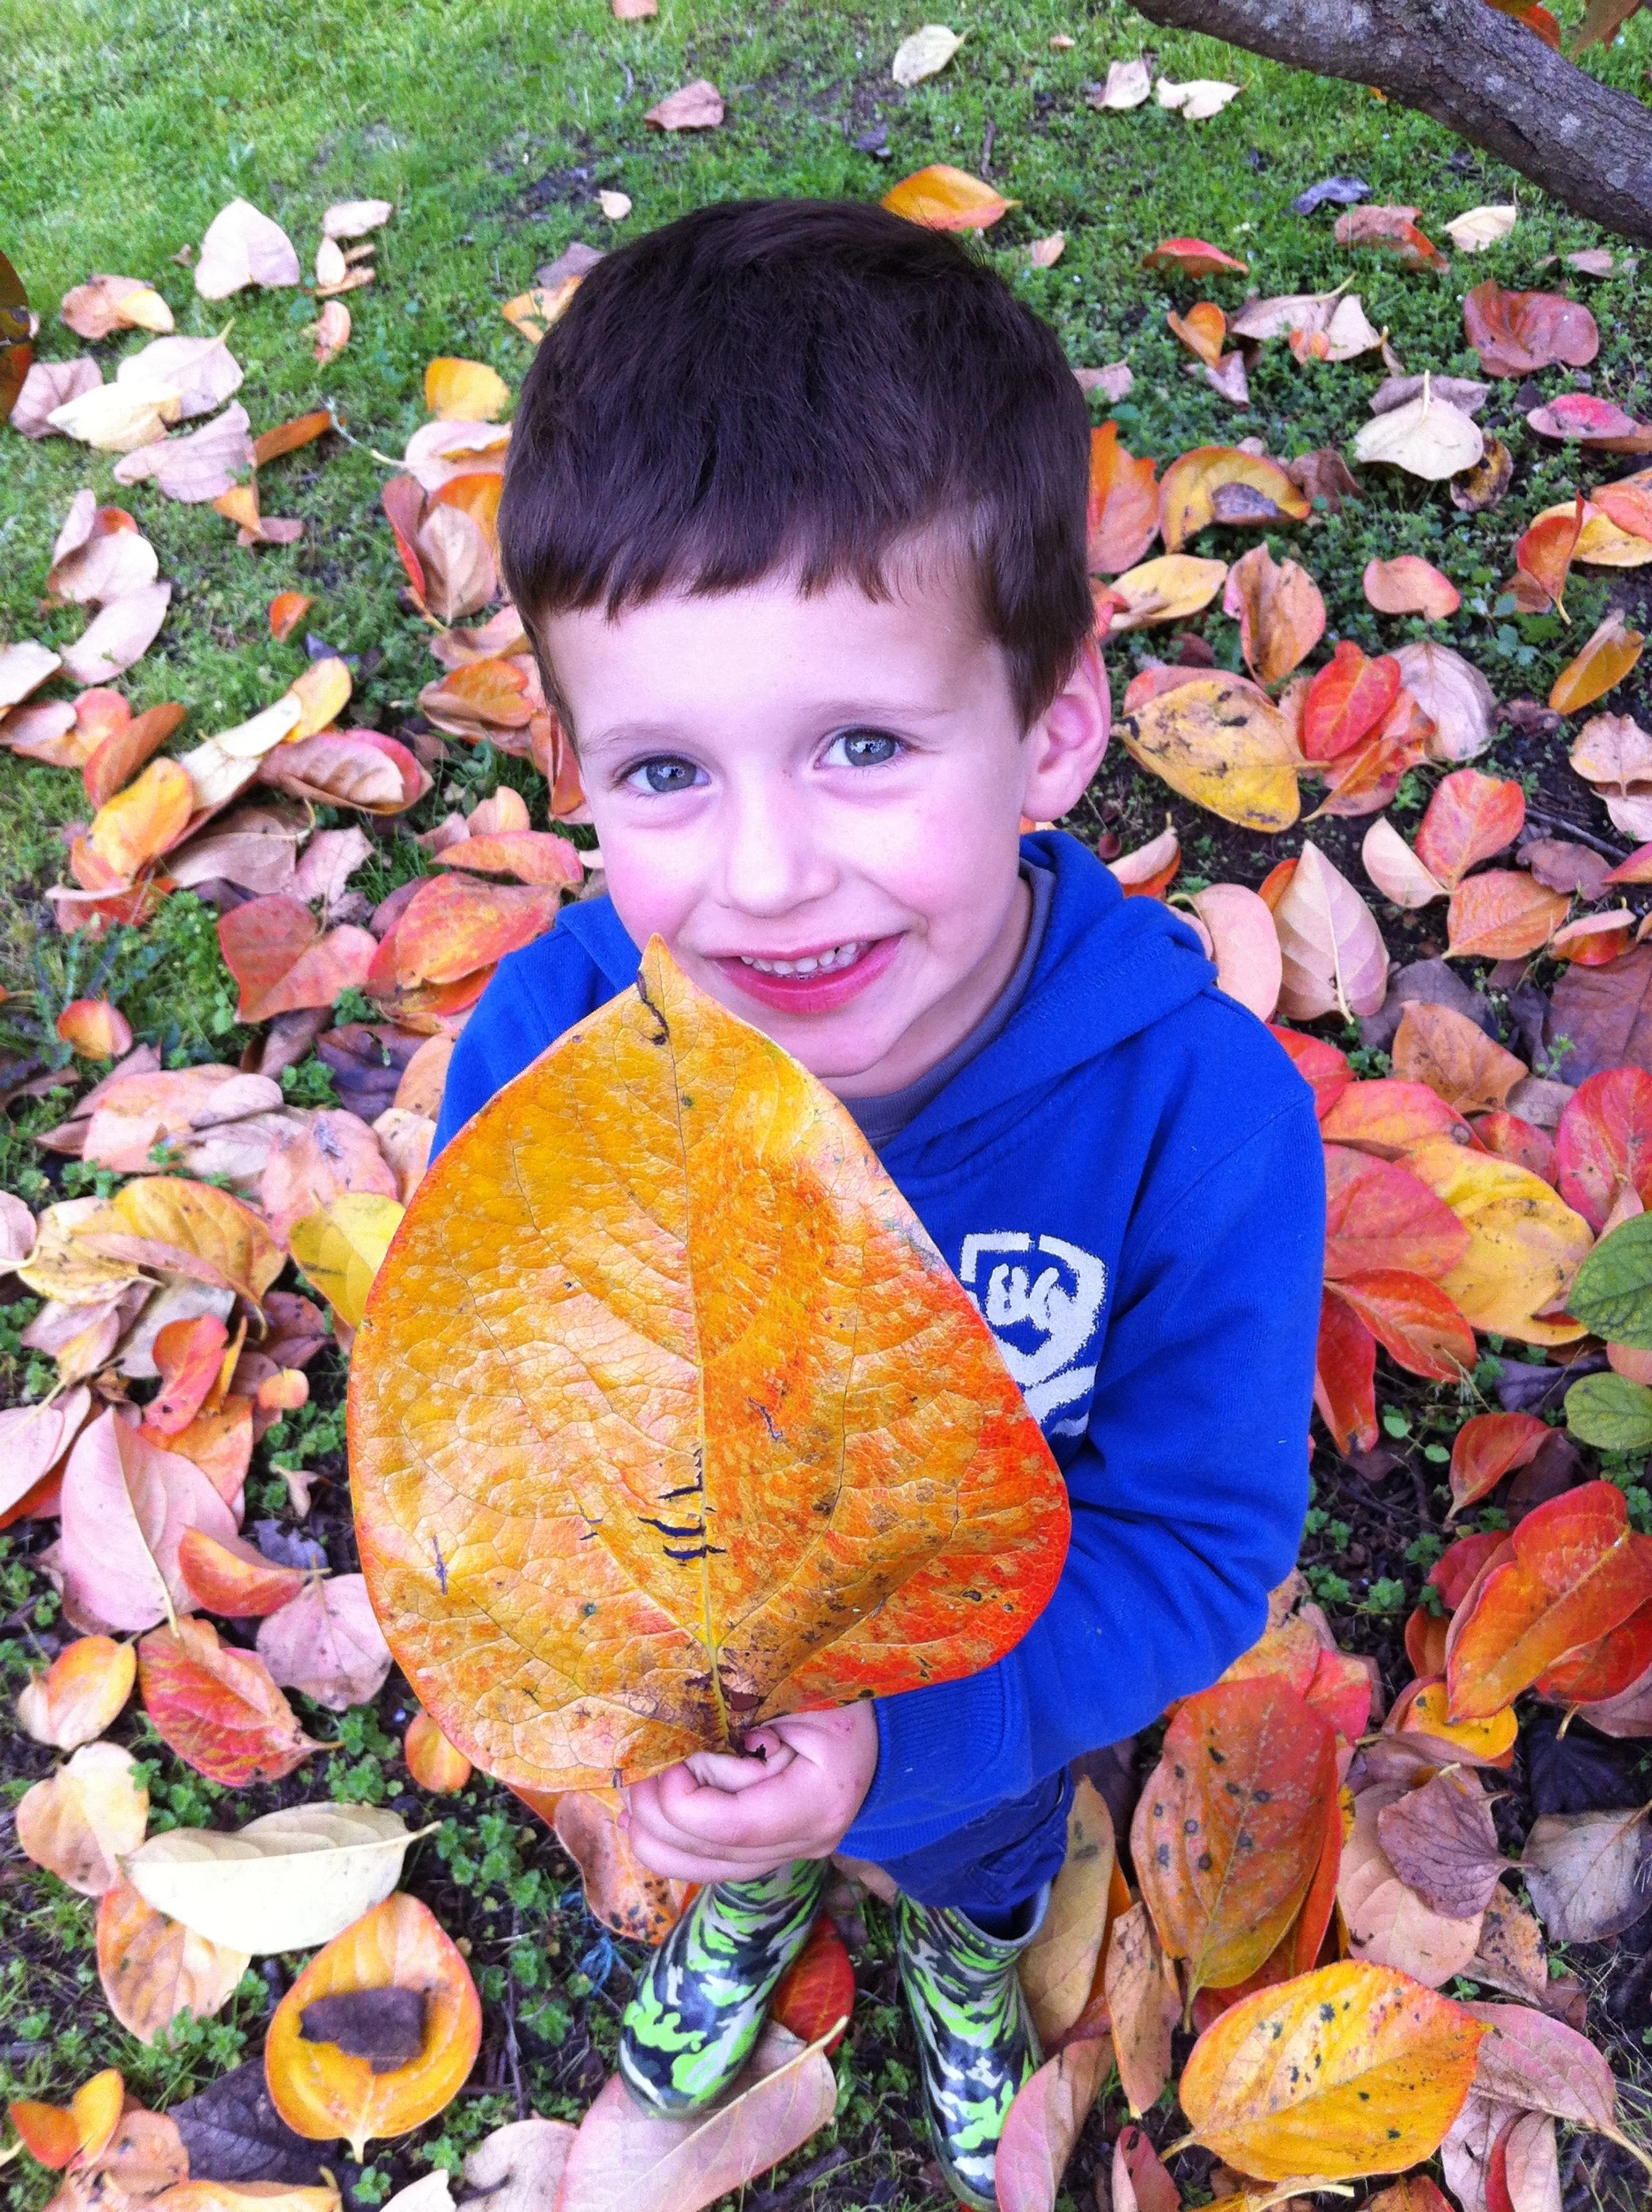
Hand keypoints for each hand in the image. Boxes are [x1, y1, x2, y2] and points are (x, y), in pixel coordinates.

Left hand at [621, 1703, 878, 1884]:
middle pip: (708, 1857)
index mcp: (818, 1801)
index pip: (731, 1827)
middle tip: (633, 1771)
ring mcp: (789, 1852)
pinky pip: (712, 1861)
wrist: (889, 1729)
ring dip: (656, 1836)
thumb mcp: (800, 1689)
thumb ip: (744, 1711)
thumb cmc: (845, 1695)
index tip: (662, 1759)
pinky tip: (645, 1817)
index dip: (682, 1800)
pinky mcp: (773, 1848)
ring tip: (630, 1796)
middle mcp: (805, 1843)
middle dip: (656, 1816)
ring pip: (703, 1870)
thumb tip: (673, 1728)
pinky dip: (673, 1841)